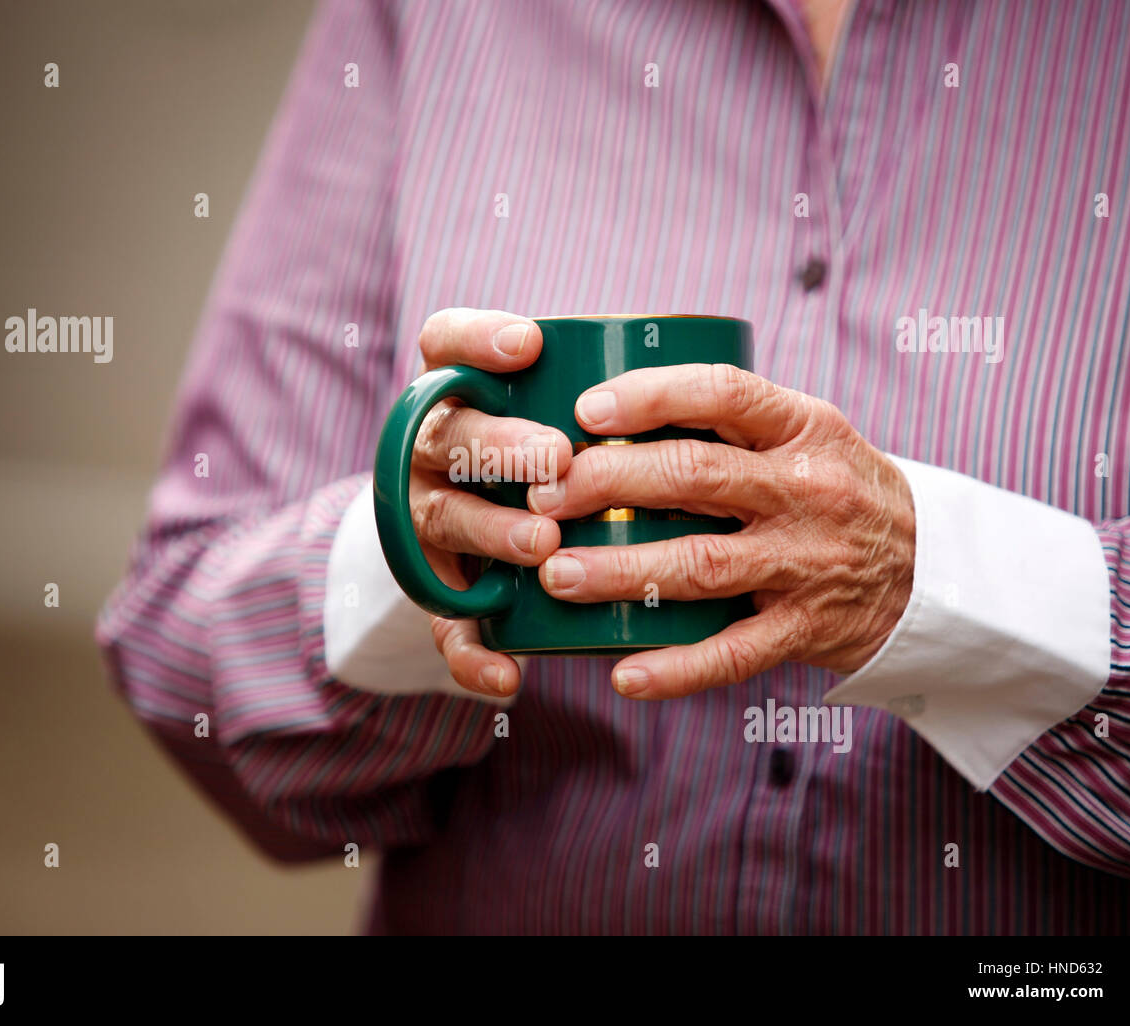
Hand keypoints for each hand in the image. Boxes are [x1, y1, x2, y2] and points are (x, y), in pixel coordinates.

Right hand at [408, 308, 572, 697]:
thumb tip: (700, 371)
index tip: (531, 345)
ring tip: (541, 545)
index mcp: (460, 393)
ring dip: (489, 532)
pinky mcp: (439, 588)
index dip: (477, 340)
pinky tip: (507, 676)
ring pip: (442, 519)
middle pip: (447, 435)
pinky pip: (442, 623)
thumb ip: (607, 397)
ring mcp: (429, 518)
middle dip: (500, 446)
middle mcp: (433, 451)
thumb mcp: (565, 415)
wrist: (489, 537)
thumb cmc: (553, 459)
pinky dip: (472, 653)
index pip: (445, 343)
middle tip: (555, 459)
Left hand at [526, 363, 915, 699]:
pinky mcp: (807, 629)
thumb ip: (730, 423)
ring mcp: (808, 563)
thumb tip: (606, 414)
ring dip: (620, 571)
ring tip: (557, 575)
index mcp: (803, 428)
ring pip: (701, 565)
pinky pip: (734, 653)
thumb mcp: (807, 436)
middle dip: (607, 483)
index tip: (584, 410)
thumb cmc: (837, 491)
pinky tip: (623, 674)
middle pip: (694, 477)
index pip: (722, 394)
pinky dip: (676, 669)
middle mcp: (807, 490)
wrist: (932, 572)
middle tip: (543, 496)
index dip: (649, 396)